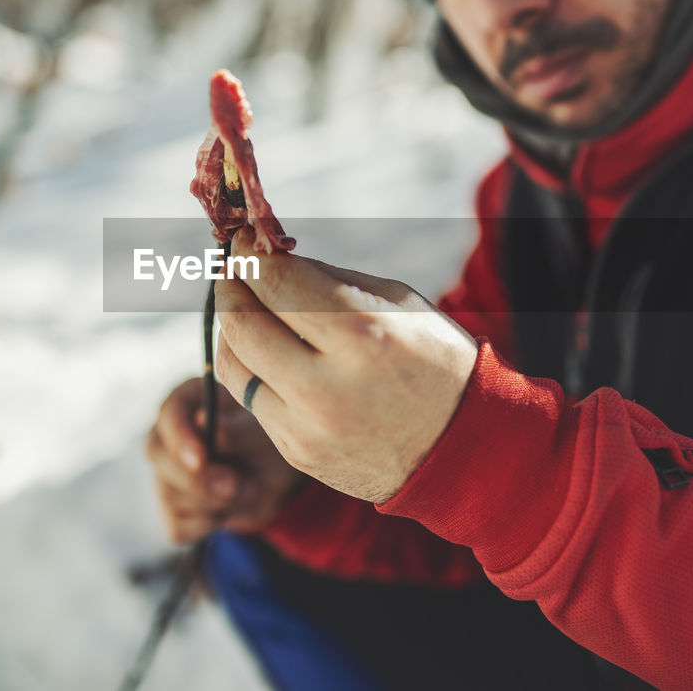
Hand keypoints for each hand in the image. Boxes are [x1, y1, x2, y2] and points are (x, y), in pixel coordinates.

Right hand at [147, 376, 306, 543]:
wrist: (278, 482)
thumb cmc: (266, 443)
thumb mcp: (261, 433)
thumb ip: (235, 429)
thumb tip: (202, 421)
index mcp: (187, 403)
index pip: (169, 415)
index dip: (180, 439)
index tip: (201, 460)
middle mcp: (167, 436)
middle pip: (161, 458)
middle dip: (200, 479)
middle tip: (236, 484)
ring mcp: (165, 474)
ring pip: (171, 495)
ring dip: (215, 502)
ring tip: (249, 488)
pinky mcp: (171, 509)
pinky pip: (178, 525)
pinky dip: (209, 524)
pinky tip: (229, 508)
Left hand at [214, 228, 478, 503]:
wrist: (462, 449)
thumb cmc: (434, 360)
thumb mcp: (397, 303)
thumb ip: (329, 279)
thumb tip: (268, 259)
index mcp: (363, 334)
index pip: (278, 282)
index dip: (251, 254)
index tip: (243, 240)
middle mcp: (328, 385)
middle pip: (242, 323)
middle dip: (229, 286)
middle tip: (233, 269)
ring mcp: (308, 426)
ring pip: (233, 365)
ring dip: (231, 329)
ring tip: (245, 308)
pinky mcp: (297, 452)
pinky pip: (252, 400)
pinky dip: (253, 368)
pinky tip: (268, 351)